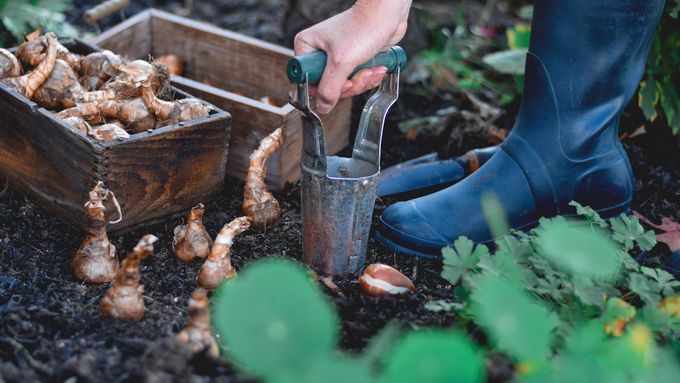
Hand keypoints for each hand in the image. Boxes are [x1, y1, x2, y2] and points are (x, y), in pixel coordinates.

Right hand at [294, 0, 410, 113]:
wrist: (387, 15)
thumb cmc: (363, 26)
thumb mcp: (342, 61)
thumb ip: (330, 87)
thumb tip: (322, 107)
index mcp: (307, 47)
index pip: (307, 80)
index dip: (325, 88)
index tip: (341, 82)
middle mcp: (319, 52)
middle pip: (328, 87)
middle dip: (349, 85)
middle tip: (360, 75)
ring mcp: (336, 58)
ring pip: (344, 85)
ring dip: (362, 81)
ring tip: (371, 69)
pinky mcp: (351, 61)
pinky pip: (356, 80)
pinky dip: (368, 77)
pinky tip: (376, 68)